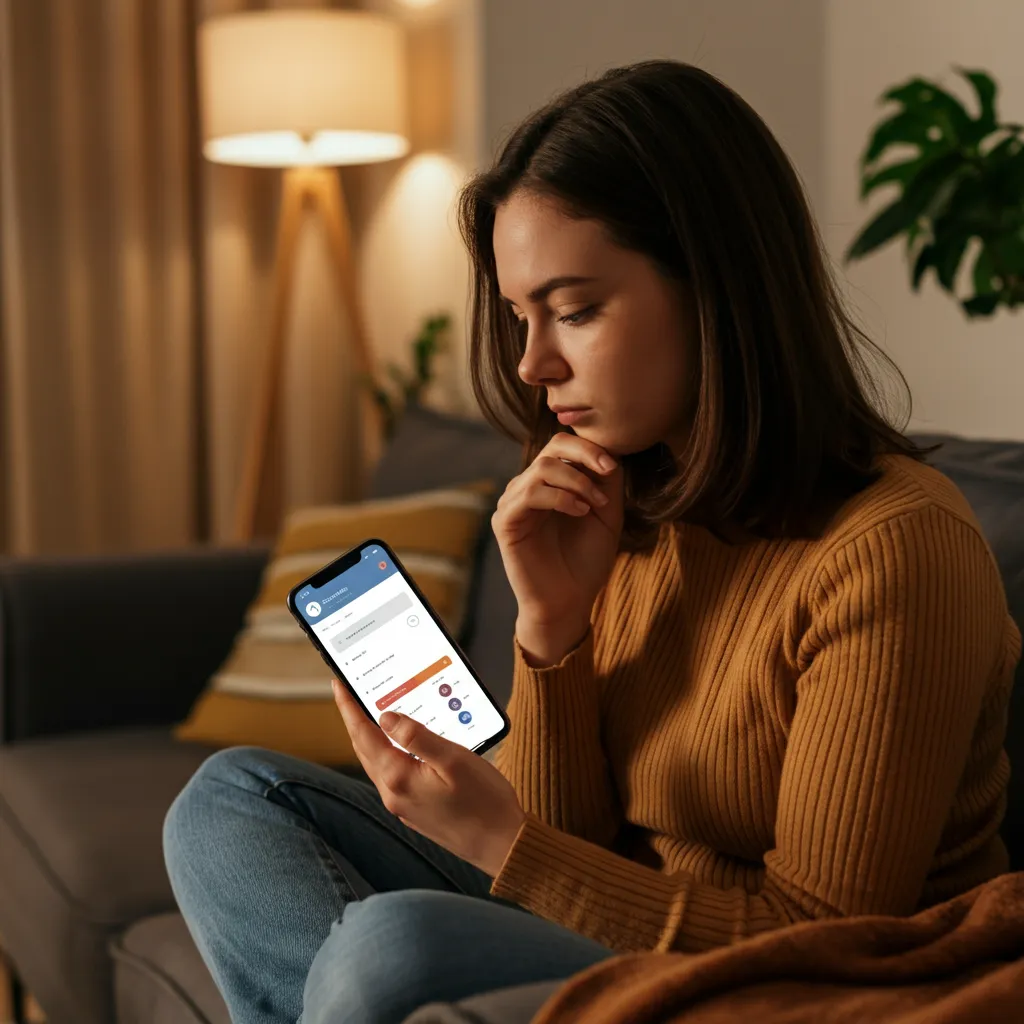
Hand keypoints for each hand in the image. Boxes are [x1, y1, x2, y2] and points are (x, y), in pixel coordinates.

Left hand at [332, 680, 525, 876]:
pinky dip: (389, 753)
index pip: (363, 735)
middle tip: (351, 692)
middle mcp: (394, 794)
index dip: (349, 707)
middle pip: (365, 749)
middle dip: (356, 719)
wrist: (502, 845)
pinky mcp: (415, 810)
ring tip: (371, 712)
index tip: (339, 684)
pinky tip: (401, 744)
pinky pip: (393, 775)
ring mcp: (403, 805)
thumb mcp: (453, 759)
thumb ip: (417, 736)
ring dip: (371, 737)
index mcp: (399, 778)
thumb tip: (385, 717)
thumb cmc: (484, 802)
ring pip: (377, 763)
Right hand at [492, 433, 623, 663]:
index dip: (589, 447)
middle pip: (551, 447)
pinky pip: (529, 494)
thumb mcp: (606, 515)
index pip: (563, 444)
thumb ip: (606, 482)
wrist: (569, 602)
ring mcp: (513, 503)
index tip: (612, 467)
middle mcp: (527, 488)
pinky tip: (580, 512)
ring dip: (576, 481)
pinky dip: (559, 498)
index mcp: (549, 483)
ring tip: (594, 505)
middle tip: (607, 472)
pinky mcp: (505, 522)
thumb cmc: (586, 562)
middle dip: (584, 455)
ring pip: (542, 468)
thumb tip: (607, 449)